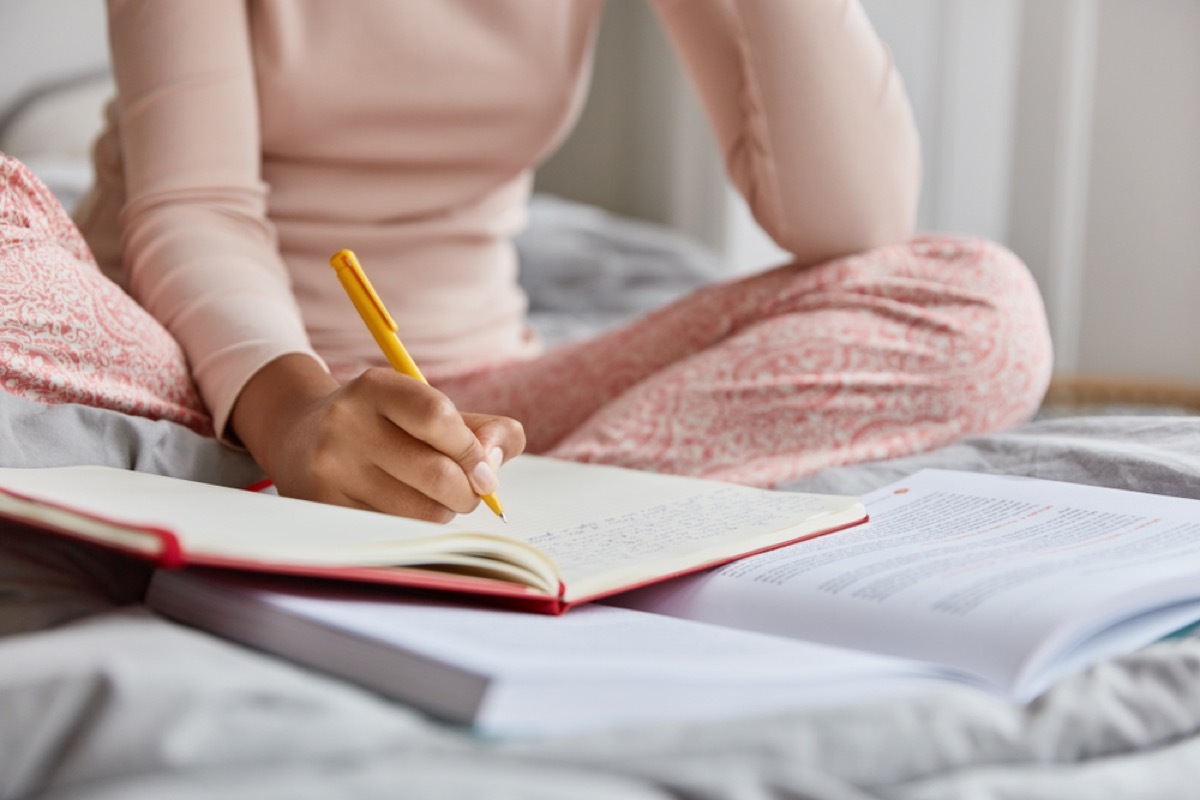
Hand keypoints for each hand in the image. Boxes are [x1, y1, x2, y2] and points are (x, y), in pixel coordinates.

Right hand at [231, 355, 525, 521]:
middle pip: (436, 474)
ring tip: (431, 499)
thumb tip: (494, 466)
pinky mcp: (322, 508)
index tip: (485, 469)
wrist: (298, 436)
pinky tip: (401, 509)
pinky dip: (414, 528)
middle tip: (468, 492)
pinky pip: (395, 532)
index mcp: (376, 387)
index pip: (438, 416)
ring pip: (420, 512)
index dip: (472, 449)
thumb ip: (484, 429)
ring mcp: (328, 469)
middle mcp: (345, 423)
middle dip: (468, 491)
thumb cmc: (387, 425)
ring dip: (443, 513)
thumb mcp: (431, 409)